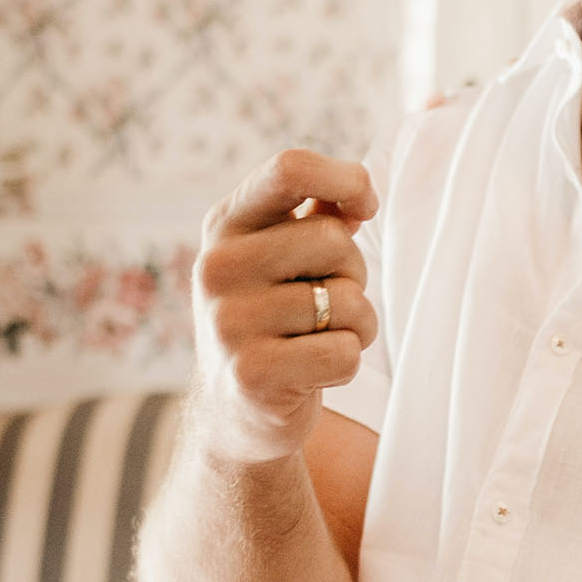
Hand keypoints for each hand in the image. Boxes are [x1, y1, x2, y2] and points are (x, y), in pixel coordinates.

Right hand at [192, 147, 378, 463]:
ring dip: (356, 326)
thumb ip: (316, 216)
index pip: (290, 169)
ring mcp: (229, 322)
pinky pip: (345, 353)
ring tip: (318, 340)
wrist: (235, 413)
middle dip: (354, 274)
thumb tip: (358, 193)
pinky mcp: (252, 374)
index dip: (346, 179)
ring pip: (348, 302)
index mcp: (226, 225)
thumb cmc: (275, 320)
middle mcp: (217, 267)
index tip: (364, 207)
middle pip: (334, 240)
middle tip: (327, 302)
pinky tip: (312, 373)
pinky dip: (346, 365)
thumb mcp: (281, 259)